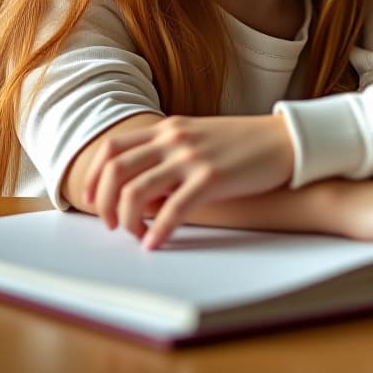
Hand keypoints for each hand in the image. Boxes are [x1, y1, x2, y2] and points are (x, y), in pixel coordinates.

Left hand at [84, 114, 294, 248]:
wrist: (284, 139)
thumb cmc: (242, 145)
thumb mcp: (198, 139)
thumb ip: (169, 156)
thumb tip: (141, 193)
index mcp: (168, 128)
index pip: (112, 148)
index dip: (93, 177)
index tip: (89, 201)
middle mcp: (173, 139)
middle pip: (115, 170)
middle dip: (102, 203)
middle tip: (109, 225)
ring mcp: (191, 157)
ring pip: (135, 191)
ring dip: (126, 220)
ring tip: (134, 236)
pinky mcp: (211, 177)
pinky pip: (172, 209)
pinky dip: (157, 231)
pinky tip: (156, 244)